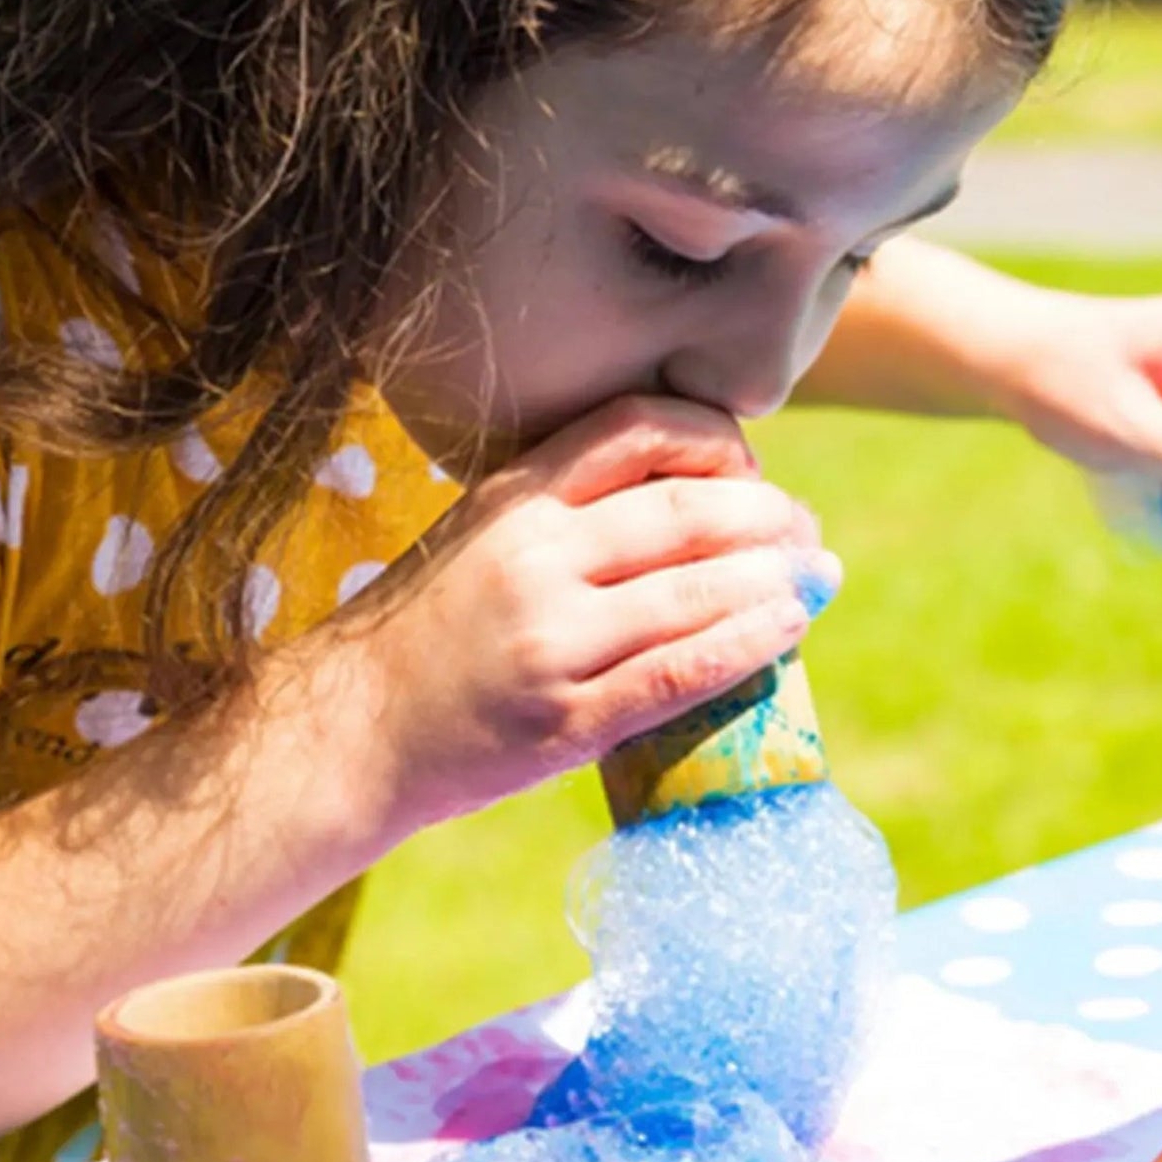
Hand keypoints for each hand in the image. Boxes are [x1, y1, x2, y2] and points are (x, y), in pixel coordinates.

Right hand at [323, 395, 836, 831]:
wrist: (347, 731)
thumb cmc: (422, 634)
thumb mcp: (477, 538)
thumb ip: (563, 512)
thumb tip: (691, 503)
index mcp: (513, 496)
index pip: (639, 429)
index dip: (716, 442)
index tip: (749, 471)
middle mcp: (534, 555)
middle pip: (689, 511)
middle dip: (770, 518)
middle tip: (805, 535)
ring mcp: (550, 639)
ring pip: (697, 593)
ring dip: (776, 583)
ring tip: (814, 579)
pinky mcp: (565, 718)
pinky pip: (680, 673)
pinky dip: (748, 647)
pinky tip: (788, 629)